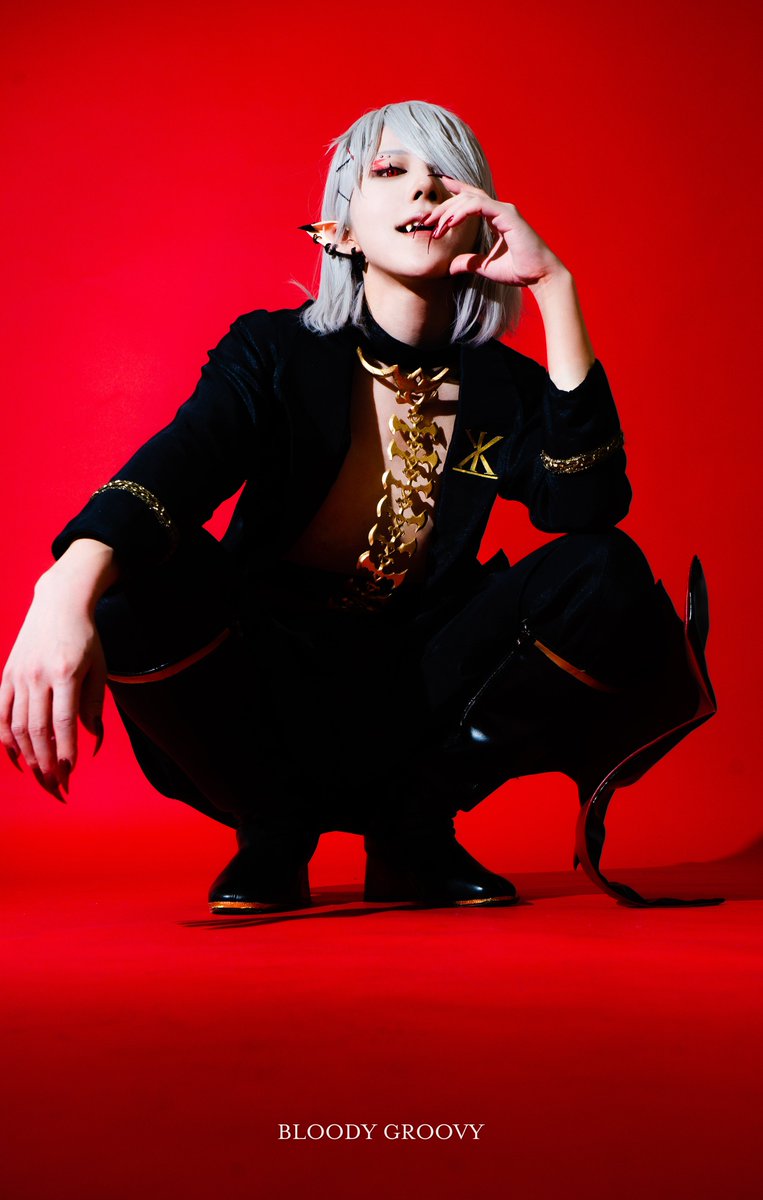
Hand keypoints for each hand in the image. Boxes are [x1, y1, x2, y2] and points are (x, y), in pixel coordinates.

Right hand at [0, 576, 107, 801]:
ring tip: (42, 777)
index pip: (63, 722)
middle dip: (46, 762)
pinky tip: (17, 758)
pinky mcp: (6, 676)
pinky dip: (6, 739)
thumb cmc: (85, 638)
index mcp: (65, 673)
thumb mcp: (100, 667)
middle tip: (57, 786)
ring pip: (18, 726)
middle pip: (38, 729)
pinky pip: (1, 714)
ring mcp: (18, 676)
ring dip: (29, 757)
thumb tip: (93, 740)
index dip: (65, 750)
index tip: (70, 772)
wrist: (58, 604)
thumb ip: (95, 705)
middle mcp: (38, 676)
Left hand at [428, 178, 564, 288]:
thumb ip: (469, 263)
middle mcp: (500, 210)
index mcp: (496, 218)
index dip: (455, 192)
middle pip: (466, 198)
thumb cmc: (519, 270)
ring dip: (450, 210)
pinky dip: (463, 211)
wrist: (540, 276)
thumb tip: (450, 267)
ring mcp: (505, 210)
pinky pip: (480, 206)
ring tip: (436, 225)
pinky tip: (450, 222)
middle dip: (444, 206)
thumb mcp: (486, 267)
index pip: (472, 199)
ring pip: (470, 199)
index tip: (436, 194)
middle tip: (426, 220)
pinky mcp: (508, 215)